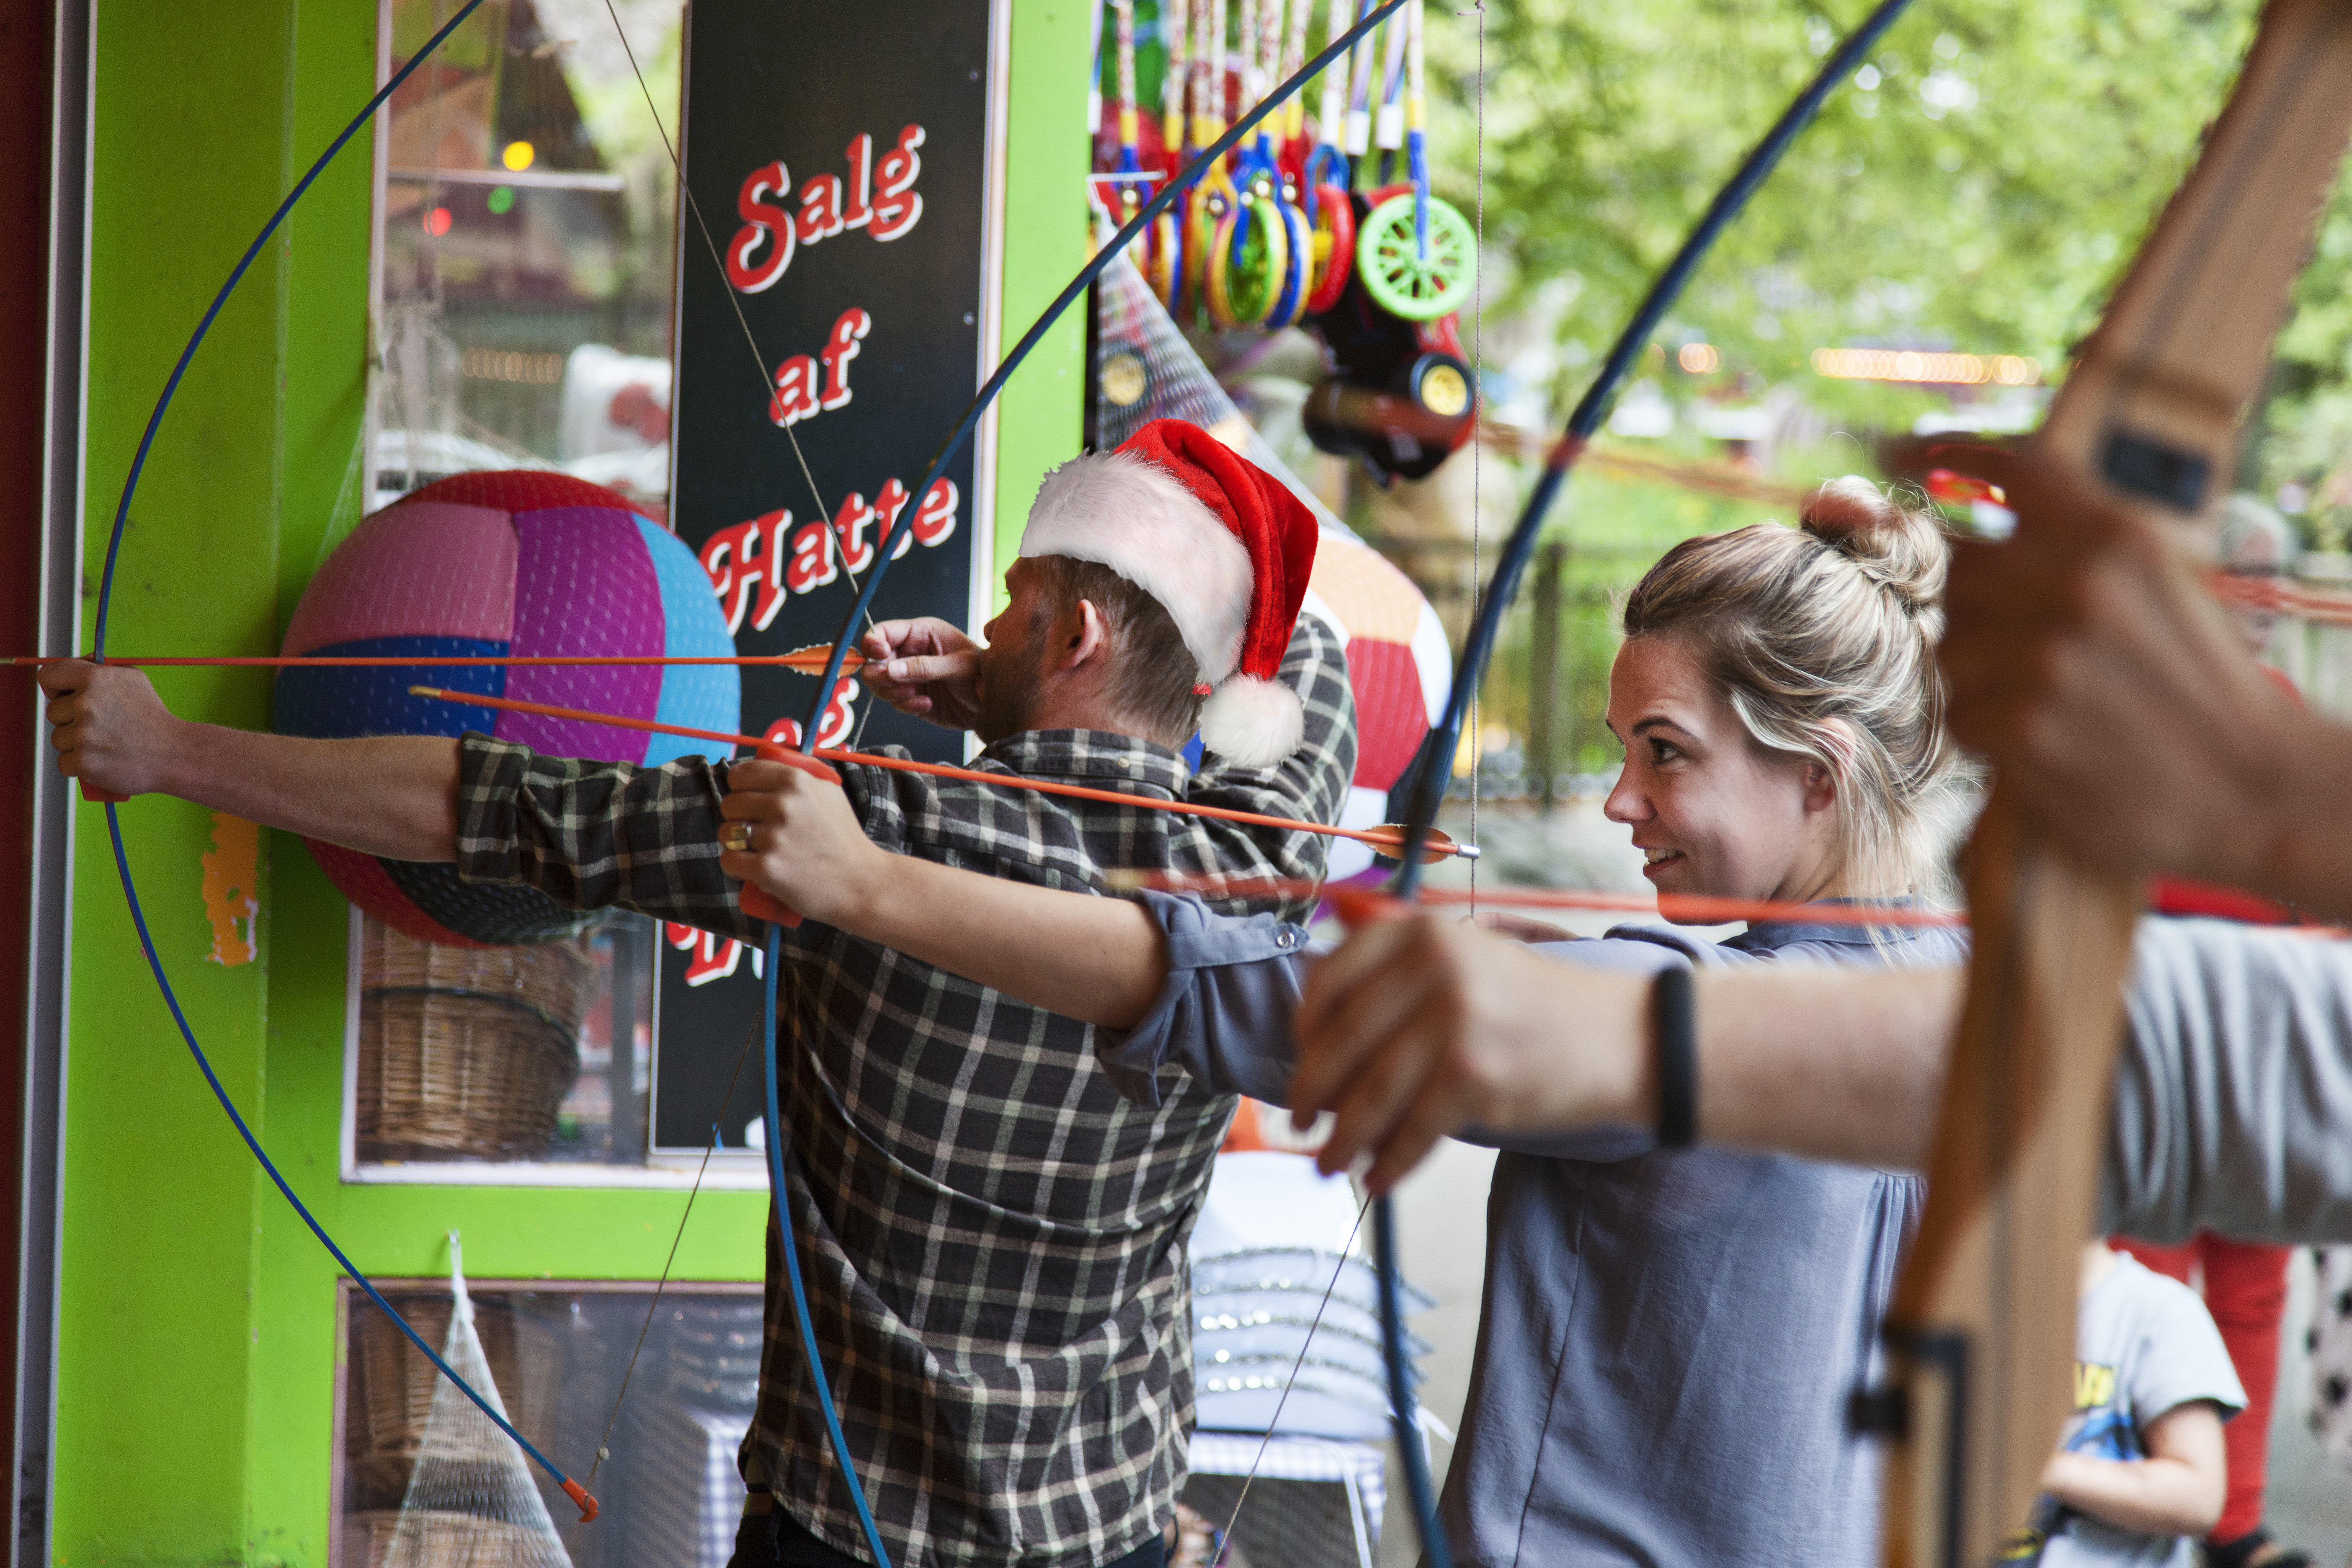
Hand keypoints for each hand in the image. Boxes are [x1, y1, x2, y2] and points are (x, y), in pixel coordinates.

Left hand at [36, 660, 186, 796]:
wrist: (175, 754)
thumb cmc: (153, 717)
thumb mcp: (133, 680)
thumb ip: (99, 671)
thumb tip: (73, 669)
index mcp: (95, 679)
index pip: (48, 676)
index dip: (54, 688)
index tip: (64, 697)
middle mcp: (86, 704)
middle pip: (53, 712)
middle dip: (70, 720)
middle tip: (100, 727)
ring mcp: (83, 735)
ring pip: (58, 739)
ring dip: (75, 744)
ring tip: (105, 745)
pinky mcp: (84, 762)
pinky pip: (63, 763)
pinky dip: (79, 765)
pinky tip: (102, 761)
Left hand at [717, 758, 886, 926]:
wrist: (861, 883)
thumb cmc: (844, 839)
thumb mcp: (830, 793)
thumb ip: (800, 775)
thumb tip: (766, 762)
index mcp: (797, 781)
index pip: (741, 773)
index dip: (739, 787)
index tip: (747, 799)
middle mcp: (784, 805)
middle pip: (730, 804)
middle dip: (737, 818)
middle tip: (757, 830)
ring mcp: (775, 838)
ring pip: (726, 833)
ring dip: (736, 843)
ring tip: (759, 850)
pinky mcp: (767, 869)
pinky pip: (729, 861)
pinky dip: (736, 867)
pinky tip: (753, 868)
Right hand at [859, 618, 983, 730]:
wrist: (992, 703)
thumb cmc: (982, 674)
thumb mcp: (959, 666)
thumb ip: (925, 666)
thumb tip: (891, 670)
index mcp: (920, 634)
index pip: (883, 632)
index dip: (873, 643)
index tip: (879, 655)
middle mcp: (909, 654)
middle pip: (873, 661)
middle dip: (878, 673)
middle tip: (893, 681)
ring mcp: (908, 677)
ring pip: (879, 684)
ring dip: (892, 692)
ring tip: (915, 693)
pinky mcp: (911, 698)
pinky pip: (895, 703)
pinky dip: (906, 705)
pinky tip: (927, 704)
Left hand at [1290, 904, 1644, 1191]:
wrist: (1624, 1038)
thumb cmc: (1538, 1006)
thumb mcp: (1468, 959)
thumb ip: (1399, 977)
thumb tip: (1320, 1034)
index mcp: (1422, 932)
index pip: (1331, 979)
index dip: (1305, 1029)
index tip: (1299, 1060)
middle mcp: (1433, 968)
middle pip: (1342, 1042)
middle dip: (1312, 1093)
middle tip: (1299, 1125)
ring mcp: (1452, 1021)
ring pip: (1369, 1093)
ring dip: (1342, 1138)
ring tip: (1328, 1164)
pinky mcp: (1472, 1076)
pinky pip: (1410, 1129)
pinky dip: (1388, 1161)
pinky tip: (1377, 1178)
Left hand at [1936, 446, 2306, 890]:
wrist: (2254, 785)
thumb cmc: (2203, 688)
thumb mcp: (2164, 585)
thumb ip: (2081, 546)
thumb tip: (1986, 523)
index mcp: (2121, 536)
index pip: (2014, 470)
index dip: (1944, 455)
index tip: (1895, 452)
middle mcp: (2081, 584)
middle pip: (1964, 569)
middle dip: (1978, 608)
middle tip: (2021, 645)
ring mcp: (2048, 654)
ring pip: (1953, 646)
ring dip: (1983, 677)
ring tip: (2048, 701)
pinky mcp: (2023, 723)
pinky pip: (1961, 713)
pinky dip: (1989, 733)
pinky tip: (2041, 743)